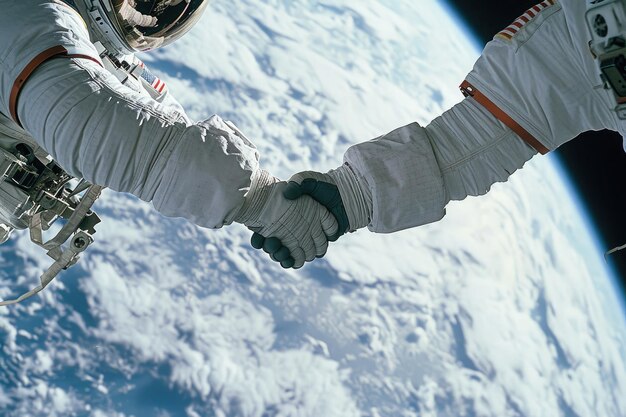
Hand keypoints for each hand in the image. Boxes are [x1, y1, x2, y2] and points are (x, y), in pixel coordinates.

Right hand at [247, 164, 371, 268]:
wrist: (347, 196)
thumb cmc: (325, 186)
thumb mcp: (309, 180)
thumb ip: (299, 184)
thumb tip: (288, 193)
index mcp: (284, 214)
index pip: (264, 228)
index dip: (258, 234)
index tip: (257, 236)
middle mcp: (290, 228)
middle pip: (272, 243)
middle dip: (269, 247)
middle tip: (271, 243)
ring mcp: (301, 238)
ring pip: (284, 252)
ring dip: (279, 255)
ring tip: (280, 252)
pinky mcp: (314, 245)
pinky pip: (301, 257)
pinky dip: (293, 260)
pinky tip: (290, 259)